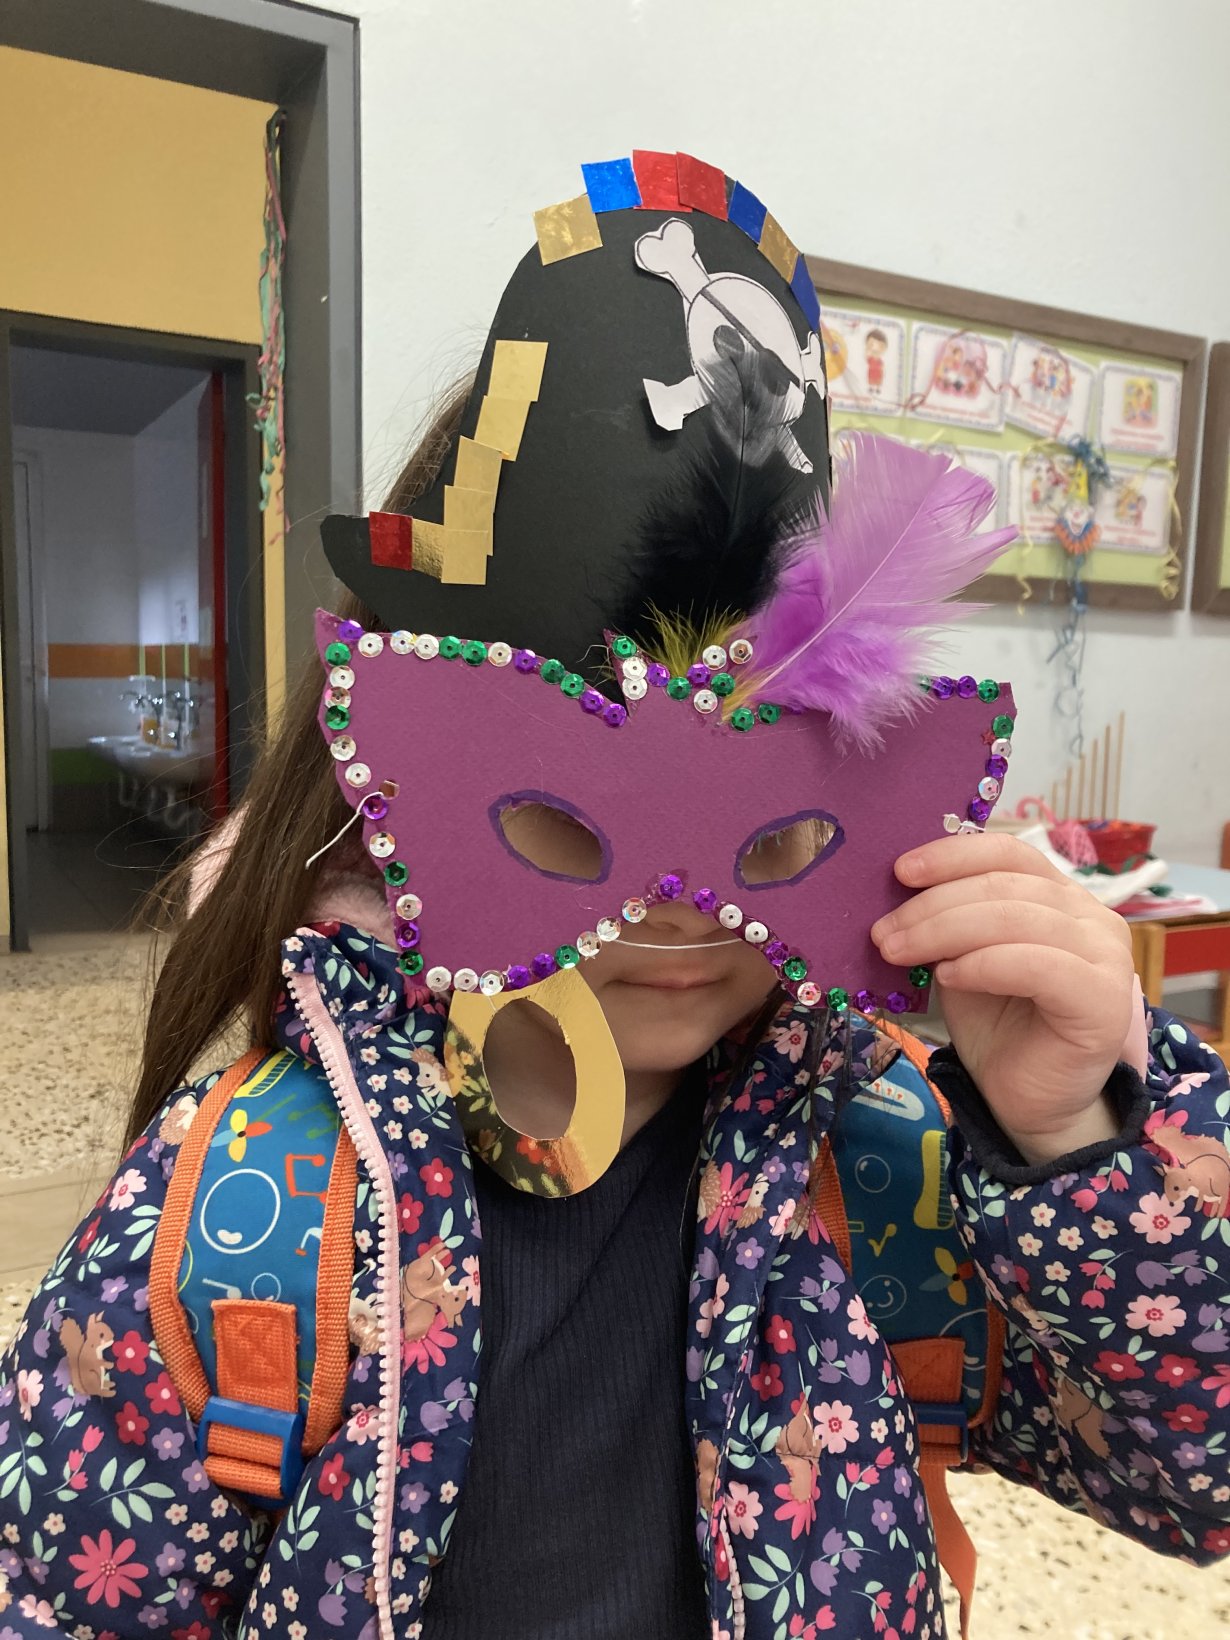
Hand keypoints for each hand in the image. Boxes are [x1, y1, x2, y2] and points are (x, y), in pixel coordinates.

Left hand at [870, 834, 1137, 1164]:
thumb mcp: (961, 958)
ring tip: (899, 952)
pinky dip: (984, 964)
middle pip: (1004, 886)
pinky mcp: (1103, 999)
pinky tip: (948, 977)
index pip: (1009, 853)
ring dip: (944, 931)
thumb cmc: (997, 1027)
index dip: (952, 855)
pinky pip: (1037, 964)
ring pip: (1016, 919)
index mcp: (1060, 896)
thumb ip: (949, 921)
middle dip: (933, 905)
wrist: (1027, 1102)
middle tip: (883, 931)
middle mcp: (1092, 917)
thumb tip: (898, 889)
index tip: (900, 871)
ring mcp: (1105, 956)